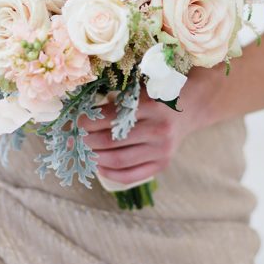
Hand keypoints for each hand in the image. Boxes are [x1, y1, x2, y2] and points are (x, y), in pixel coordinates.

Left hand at [80, 70, 216, 185]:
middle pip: (112, 141)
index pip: (110, 118)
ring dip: (95, 157)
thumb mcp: (140, 88)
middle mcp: (159, 129)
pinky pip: (132, 175)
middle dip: (86, 140)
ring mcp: (162, 149)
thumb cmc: (159, 92)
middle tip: (71, 139)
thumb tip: (79, 112)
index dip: (86, 122)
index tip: (72, 121)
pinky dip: (111, 173)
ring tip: (82, 151)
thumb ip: (115, 99)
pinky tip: (98, 166)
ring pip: (119, 159)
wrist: (192, 106)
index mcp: (151, 105)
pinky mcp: (163, 163)